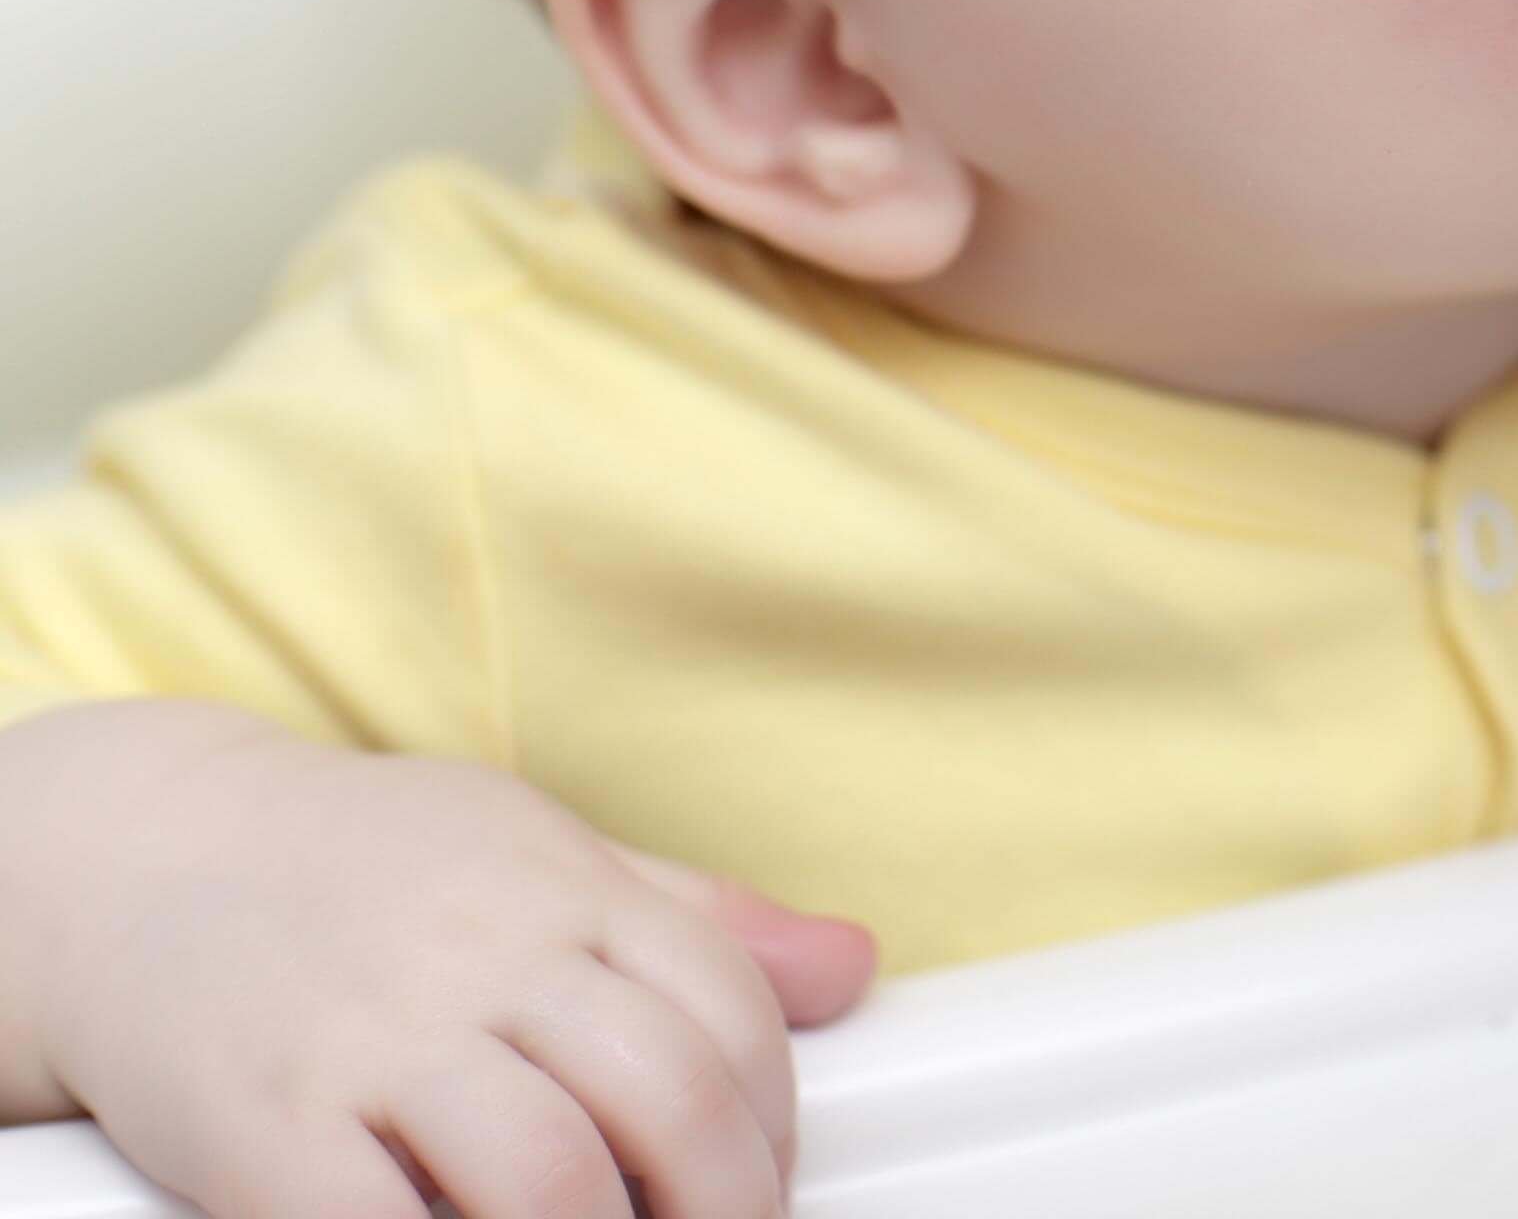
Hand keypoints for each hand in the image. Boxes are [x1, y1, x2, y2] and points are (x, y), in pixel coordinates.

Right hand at [0, 699, 874, 1218]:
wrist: (142, 857)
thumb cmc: (369, 871)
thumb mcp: (541, 856)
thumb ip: (695, 920)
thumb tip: (852, 967)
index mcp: (568, 889)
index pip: (727, 1012)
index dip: (770, 1123)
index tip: (761, 1188)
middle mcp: (486, 954)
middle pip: (662, 1099)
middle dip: (721, 1205)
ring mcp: (373, 1036)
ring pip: (543, 1177)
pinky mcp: (265, 1120)